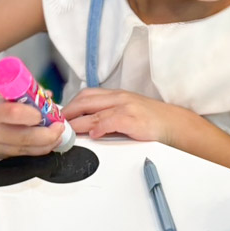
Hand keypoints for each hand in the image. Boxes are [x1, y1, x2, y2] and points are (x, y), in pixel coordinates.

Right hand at [0, 76, 64, 157]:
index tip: (48, 112)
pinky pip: (12, 155)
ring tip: (54, 137)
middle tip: (60, 129)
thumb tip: (46, 97)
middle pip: (25, 139)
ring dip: (42, 146)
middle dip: (48, 136)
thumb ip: (21, 91)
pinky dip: (26, 150)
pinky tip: (37, 144)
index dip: (36, 116)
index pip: (17, 115)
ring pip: (22, 151)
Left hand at [62, 88, 177, 144]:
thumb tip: (86, 125)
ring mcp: (125, 107)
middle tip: (56, 125)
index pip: (86, 95)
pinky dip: (99, 128)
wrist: (173, 124)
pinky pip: (111, 121)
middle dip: (67, 113)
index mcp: (115, 96)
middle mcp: (118, 98)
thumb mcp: (126, 111)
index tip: (57, 116)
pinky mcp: (132, 119)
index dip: (69, 105)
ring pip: (93, 112)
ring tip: (67, 132)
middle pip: (84, 100)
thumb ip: (107, 114)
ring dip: (77, 123)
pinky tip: (93, 135)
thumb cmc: (151, 120)